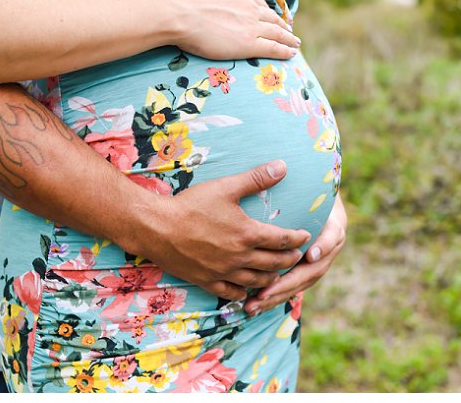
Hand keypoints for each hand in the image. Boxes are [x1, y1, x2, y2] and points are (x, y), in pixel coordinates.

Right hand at [119, 160, 310, 299]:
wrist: (155, 227)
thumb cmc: (190, 205)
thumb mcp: (226, 187)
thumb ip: (256, 178)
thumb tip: (283, 166)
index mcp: (248, 234)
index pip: (283, 240)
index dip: (298, 239)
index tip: (306, 236)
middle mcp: (239, 257)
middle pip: (274, 263)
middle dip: (289, 259)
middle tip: (298, 256)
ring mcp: (223, 271)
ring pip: (255, 281)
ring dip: (271, 278)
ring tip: (278, 274)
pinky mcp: (206, 281)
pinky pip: (230, 293)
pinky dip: (242, 293)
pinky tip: (246, 291)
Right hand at [166, 0, 298, 60]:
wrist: (181, 12)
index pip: (259, 4)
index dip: (268, 12)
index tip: (273, 16)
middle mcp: (250, 8)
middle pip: (272, 18)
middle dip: (282, 25)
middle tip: (290, 31)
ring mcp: (252, 26)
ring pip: (277, 33)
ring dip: (288, 39)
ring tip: (295, 43)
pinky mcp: (249, 44)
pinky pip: (273, 48)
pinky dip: (285, 51)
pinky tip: (292, 54)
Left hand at [245, 194, 347, 314]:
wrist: (312, 200)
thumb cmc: (305, 191)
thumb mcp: (305, 185)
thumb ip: (293, 183)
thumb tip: (278, 166)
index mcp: (334, 225)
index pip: (333, 237)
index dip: (324, 247)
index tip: (310, 254)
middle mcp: (329, 247)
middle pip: (314, 270)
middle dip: (289, 283)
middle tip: (266, 292)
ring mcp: (318, 261)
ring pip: (301, 283)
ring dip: (278, 295)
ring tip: (254, 305)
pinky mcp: (304, 270)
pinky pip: (291, 286)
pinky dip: (274, 296)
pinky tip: (253, 304)